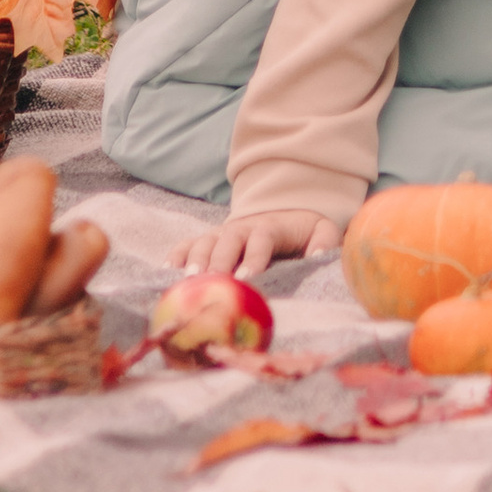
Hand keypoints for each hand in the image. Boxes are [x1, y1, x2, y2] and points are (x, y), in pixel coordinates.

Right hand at [175, 208, 342, 278]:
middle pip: (227, 241)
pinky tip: (167, 273)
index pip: (261, 239)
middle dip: (218, 262)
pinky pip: (187, 244)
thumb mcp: (321, 230)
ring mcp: (221, 233)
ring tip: (186, 281)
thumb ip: (324, 241)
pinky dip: (176, 255)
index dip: (254, 257)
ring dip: (194, 259)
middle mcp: (241, 228)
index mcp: (269, 227)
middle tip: (210, 283)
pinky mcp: (207, 240)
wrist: (279, 209)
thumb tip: (319, 256)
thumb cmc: (301, 231)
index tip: (247, 277)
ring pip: (204, 242)